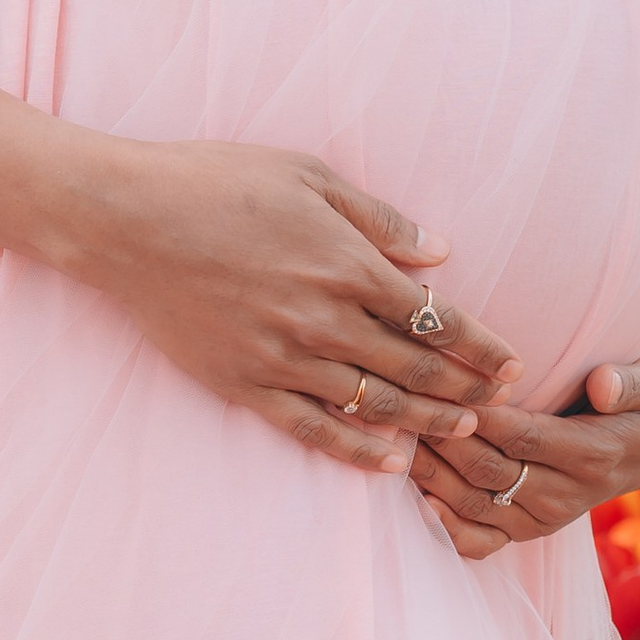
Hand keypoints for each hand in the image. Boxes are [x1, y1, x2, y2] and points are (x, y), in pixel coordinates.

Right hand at [55, 142, 515, 477]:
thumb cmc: (218, 182)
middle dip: (467, 391)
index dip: (482, 348)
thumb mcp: (307, 175)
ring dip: (426, 424)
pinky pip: (313, 429)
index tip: (513, 364)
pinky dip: (356, 451)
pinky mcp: (246, 384)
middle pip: (417, 370)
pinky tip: (389, 463)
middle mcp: (324, 319)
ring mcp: (284, 358)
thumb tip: (440, 252)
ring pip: (375, 405)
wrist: (127, 220)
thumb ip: (378, 219)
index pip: (437, 319)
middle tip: (502, 406)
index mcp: (347, 265)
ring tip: (462, 434)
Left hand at [409, 337, 639, 562]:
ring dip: (434, 476)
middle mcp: (567, 495)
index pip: (525, 437)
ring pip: (476, 504)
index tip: (446, 388)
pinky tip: (418, 498)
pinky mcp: (526, 530)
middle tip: (408, 406)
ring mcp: (543, 518)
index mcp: (595, 455)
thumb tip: (603, 384)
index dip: (481, 417)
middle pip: (490, 471)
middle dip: (445, 441)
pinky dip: (446, 526)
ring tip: (399, 440)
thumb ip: (634, 381)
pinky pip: (480, 542)